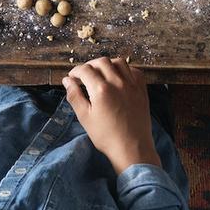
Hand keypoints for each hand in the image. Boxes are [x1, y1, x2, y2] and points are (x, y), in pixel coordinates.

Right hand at [63, 57, 160, 173]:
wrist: (131, 147)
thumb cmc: (105, 135)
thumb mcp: (85, 117)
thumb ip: (75, 96)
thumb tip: (67, 80)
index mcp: (101, 89)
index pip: (85, 70)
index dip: (75, 71)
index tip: (72, 77)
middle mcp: (118, 81)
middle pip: (102, 61)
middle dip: (90, 65)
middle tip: (84, 75)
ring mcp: (132, 84)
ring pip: (119, 62)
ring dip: (107, 64)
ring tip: (100, 74)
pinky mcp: (142, 89)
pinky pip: (133, 70)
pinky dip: (124, 69)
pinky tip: (118, 77)